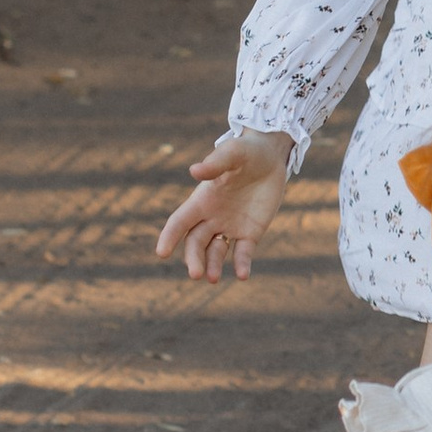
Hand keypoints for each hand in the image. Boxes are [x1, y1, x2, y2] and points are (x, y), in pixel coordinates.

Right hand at [156, 126, 292, 282]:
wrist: (270, 157)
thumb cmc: (246, 152)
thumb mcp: (233, 153)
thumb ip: (215, 164)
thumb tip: (194, 171)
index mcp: (201, 200)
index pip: (179, 222)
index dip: (169, 237)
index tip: (161, 253)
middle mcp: (212, 217)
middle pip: (196, 243)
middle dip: (194, 259)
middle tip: (197, 274)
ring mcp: (230, 226)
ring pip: (215, 251)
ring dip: (213, 266)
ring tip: (213, 279)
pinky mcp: (250, 233)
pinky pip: (243, 252)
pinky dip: (242, 264)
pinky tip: (243, 275)